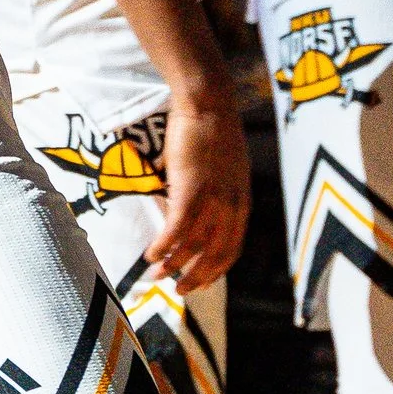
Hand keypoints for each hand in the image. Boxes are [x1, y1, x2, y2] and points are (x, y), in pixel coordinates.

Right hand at [145, 58, 249, 296]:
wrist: (208, 103)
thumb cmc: (213, 131)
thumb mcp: (226, 170)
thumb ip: (219, 194)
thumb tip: (200, 212)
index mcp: (241, 204)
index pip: (232, 250)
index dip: (215, 271)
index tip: (200, 282)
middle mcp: (231, 208)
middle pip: (215, 256)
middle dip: (195, 277)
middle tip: (178, 290)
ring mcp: (212, 200)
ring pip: (193, 246)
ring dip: (173, 265)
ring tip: (156, 276)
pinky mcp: (191, 190)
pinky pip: (176, 229)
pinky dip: (163, 246)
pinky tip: (150, 255)